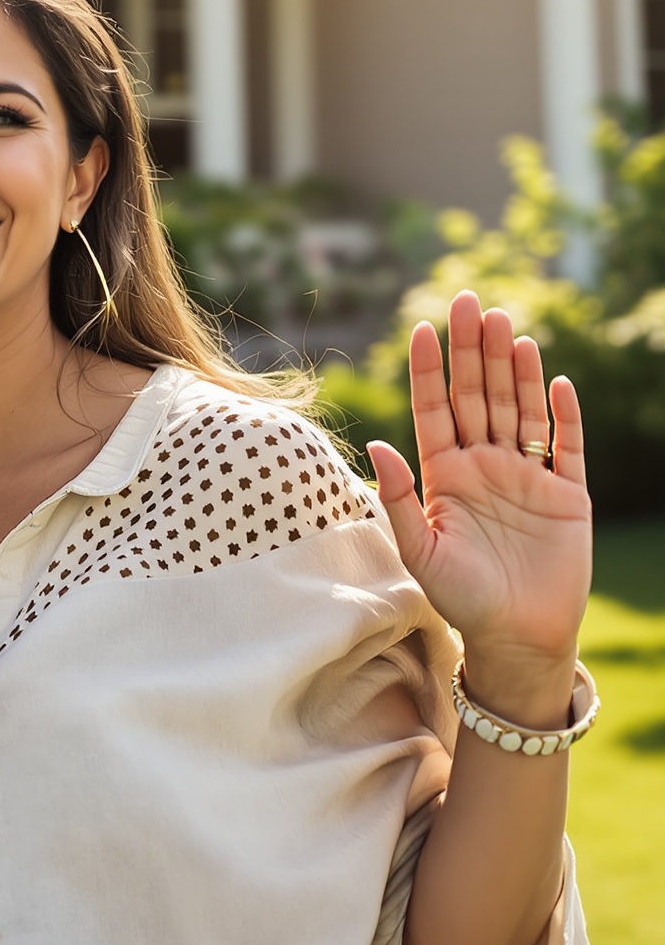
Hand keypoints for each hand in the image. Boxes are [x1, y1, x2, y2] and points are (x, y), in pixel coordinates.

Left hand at [368, 293, 590, 723]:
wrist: (516, 641)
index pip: (434, 408)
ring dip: (516, 370)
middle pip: (478, 396)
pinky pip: (567, 447)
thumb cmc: (461, 599)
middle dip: (474, 352)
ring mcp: (527, 476)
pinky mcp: (567, 495)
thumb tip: (376, 445)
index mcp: (445, 472)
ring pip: (520, 410)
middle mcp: (484, 464)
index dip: (428, 370)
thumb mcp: (420, 550)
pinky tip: (556, 381)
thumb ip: (398, 498)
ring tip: (508, 327)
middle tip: (470, 304)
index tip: (421, 329)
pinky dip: (564, 415)